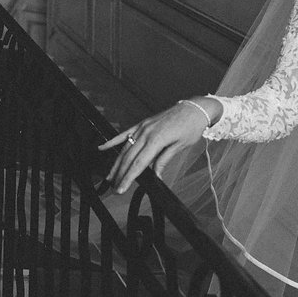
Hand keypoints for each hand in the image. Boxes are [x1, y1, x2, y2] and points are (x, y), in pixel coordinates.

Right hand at [98, 98, 215, 193]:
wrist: (195, 108)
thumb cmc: (190, 127)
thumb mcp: (180, 146)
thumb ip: (164, 159)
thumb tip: (156, 176)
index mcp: (157, 140)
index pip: (138, 163)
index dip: (128, 178)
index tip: (121, 189)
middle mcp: (146, 133)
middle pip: (129, 158)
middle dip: (120, 174)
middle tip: (114, 188)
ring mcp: (143, 127)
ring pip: (125, 148)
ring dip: (116, 164)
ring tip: (109, 176)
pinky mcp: (142, 124)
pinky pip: (124, 134)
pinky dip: (113, 141)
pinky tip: (102, 148)